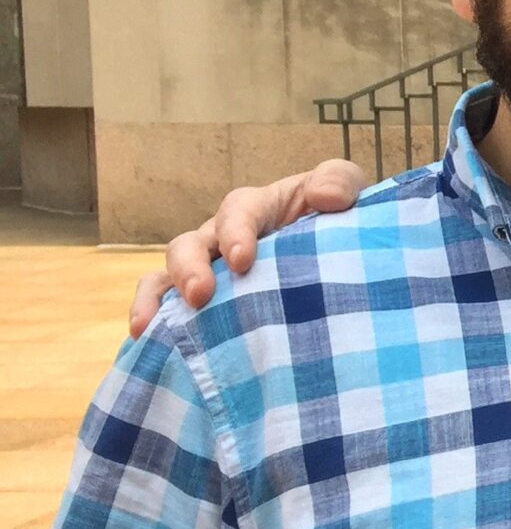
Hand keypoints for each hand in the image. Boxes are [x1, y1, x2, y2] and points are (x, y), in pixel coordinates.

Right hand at [127, 160, 367, 335]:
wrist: (343, 262)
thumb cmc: (337, 222)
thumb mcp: (347, 195)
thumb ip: (339, 183)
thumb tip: (325, 197)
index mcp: (255, 209)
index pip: (237, 212)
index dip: (235, 232)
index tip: (242, 260)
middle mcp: (220, 238)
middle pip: (189, 244)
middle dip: (189, 268)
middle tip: (199, 295)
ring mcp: (206, 272)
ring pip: (166, 277)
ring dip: (156, 298)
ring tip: (149, 325)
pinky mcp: (203, 304)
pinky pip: (166, 309)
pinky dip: (153, 322)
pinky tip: (145, 344)